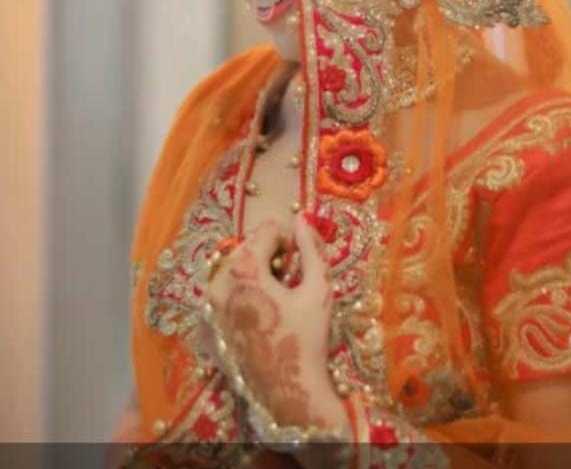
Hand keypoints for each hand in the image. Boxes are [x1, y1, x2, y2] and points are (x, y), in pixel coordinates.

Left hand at [205, 214, 348, 432]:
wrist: (288, 394)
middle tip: (290, 279)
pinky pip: (222, 294)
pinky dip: (240, 293)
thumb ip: (313, 249)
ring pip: (232, 270)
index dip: (289, 238)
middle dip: (270, 255)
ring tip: (276, 296)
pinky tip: (260, 313)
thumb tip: (304, 220)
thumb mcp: (319, 289)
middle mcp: (218, 284)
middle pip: (246, 248)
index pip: (266, 230)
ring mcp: (209, 307)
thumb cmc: (307, 340)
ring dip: (255, 273)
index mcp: (245, 271)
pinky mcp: (207, 327)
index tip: (301, 260)